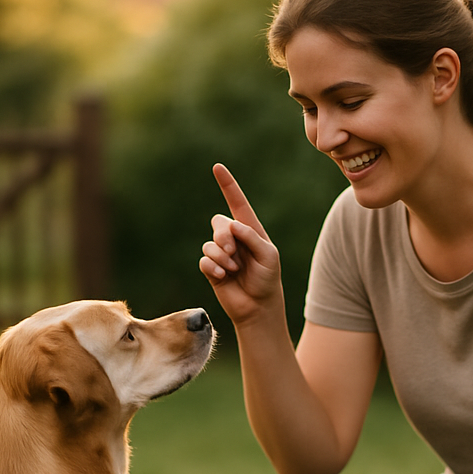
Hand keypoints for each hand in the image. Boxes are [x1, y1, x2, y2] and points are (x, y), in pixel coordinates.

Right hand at [199, 164, 283, 325]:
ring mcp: (221, 253)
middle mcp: (233, 238)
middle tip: (233, 251)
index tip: (218, 167)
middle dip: (224, 235)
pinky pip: (204, 259)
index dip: (228, 185)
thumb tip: (232, 225)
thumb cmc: (267, 279)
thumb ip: (252, 237)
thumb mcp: (268, 256)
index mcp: (250, 230)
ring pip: (210, 243)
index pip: (237, 203)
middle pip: (218, 222)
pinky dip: (214, 267)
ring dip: (222, 257)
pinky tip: (223, 275)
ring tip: (233, 269)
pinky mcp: (212, 268)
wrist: (258, 306)